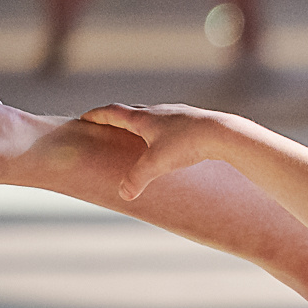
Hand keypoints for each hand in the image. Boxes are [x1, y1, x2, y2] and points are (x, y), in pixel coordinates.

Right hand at [78, 102, 246, 199]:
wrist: (222, 132)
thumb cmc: (187, 144)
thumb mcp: (157, 164)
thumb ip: (138, 179)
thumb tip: (124, 195)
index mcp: (144, 118)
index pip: (113, 112)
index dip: (97, 115)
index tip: (85, 117)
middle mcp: (158, 111)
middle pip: (131, 111)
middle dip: (117, 117)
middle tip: (107, 123)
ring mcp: (177, 114)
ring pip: (153, 115)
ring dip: (141, 121)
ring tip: (137, 131)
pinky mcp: (192, 120)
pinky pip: (171, 122)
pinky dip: (161, 128)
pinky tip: (169, 138)